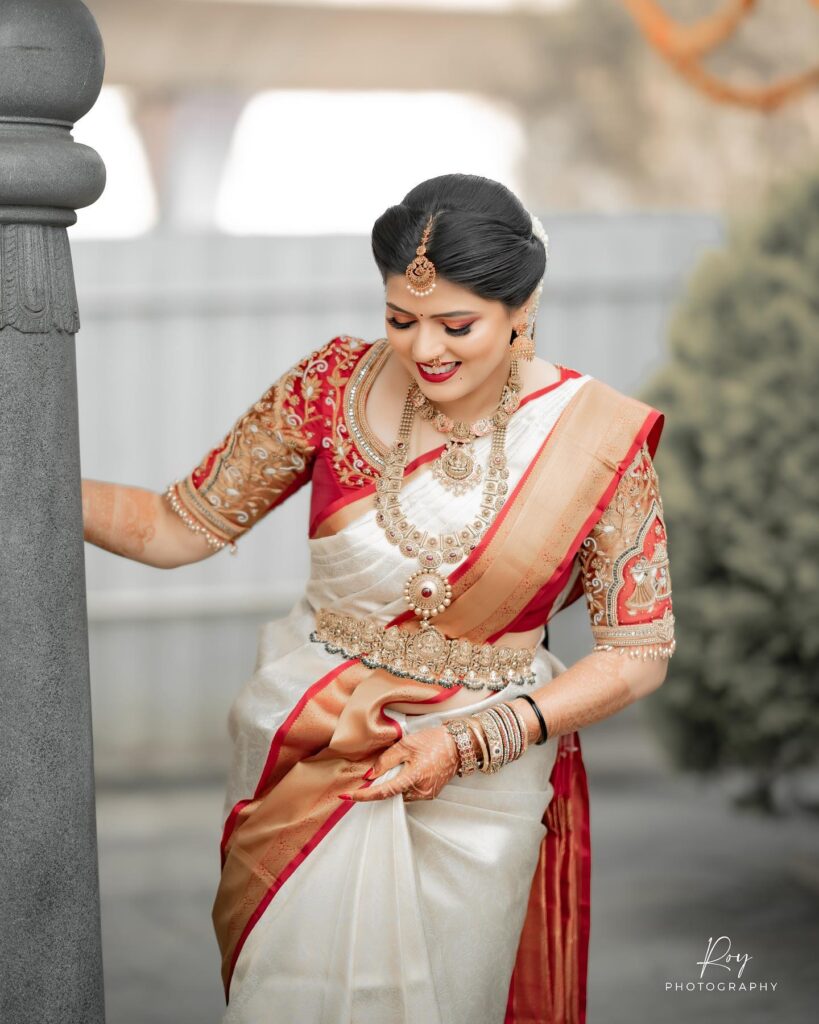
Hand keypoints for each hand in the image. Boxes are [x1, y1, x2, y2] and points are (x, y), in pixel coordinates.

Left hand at [343, 724, 460, 802]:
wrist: (458, 744)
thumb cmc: (434, 741)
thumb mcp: (406, 745)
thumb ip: (385, 760)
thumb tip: (369, 776)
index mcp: (414, 778)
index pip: (383, 792)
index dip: (363, 795)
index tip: (347, 796)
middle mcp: (421, 791)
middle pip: (391, 795)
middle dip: (380, 785)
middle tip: (378, 771)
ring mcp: (427, 794)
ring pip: (400, 795)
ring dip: (393, 784)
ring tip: (400, 765)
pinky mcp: (431, 793)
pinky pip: (410, 793)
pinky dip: (403, 784)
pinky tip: (407, 770)